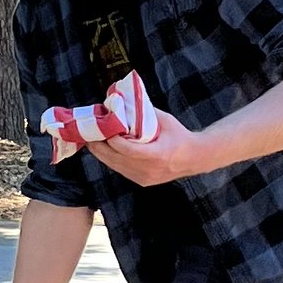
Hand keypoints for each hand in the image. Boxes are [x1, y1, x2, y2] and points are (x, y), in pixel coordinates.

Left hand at [89, 116, 212, 187]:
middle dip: (99, 146)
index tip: (103, 128)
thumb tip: (122, 102)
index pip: (127, 150)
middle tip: (88, 133)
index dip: (112, 140)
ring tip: (92, 141)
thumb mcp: (165, 120)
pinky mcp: (141, 181)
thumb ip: (144, 112)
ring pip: (115, 166)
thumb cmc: (179, 135)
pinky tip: (104, 150)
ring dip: (101, 154)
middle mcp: (149, 170)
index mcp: (157, 155)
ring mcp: (144, 178)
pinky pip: (120, 170)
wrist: (194, 158)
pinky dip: (110, 159)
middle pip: (116, 159)